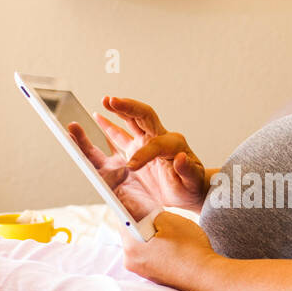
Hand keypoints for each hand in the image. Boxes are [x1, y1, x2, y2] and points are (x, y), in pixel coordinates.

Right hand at [66, 96, 209, 219]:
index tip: (132, 167)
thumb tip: (181, 157)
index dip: (143, 154)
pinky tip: (98, 116)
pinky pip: (120, 135)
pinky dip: (109, 125)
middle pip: (143, 116)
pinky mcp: (135, 150)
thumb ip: (187, 170)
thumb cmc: (192, 185)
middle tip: (113, 101)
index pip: (156, 144)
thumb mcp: (193, 181)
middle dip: (128, 108)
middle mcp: (158, 138)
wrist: (188, 189)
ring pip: (131, 121)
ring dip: (118, 110)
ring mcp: (145, 142)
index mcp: (173, 144)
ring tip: (105, 101)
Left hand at [120, 210, 216, 288]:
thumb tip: (139, 209)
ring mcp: (141, 271)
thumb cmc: (189, 247)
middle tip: (161, 219)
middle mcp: (130, 261)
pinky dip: (157, 249)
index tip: (139, 202)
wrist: (206, 276)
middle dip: (143, 223)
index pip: (123, 219)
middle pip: (131, 233)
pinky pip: (149, 256)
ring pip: (141, 245)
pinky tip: (172, 247)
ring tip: (169, 235)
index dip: (132, 207)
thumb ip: (149, 212)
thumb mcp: (169, 219)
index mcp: (131, 246)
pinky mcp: (152, 276)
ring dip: (151, 237)